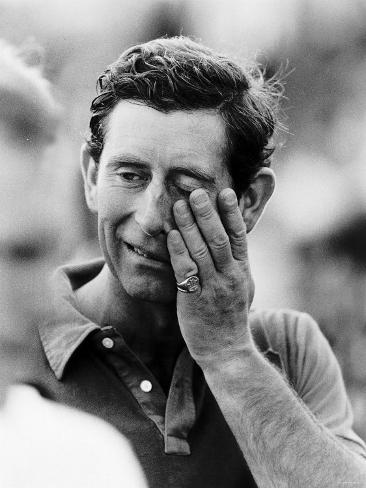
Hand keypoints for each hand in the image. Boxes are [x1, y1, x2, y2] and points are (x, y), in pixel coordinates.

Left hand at [167, 188, 254, 363]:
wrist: (226, 351)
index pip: (239, 237)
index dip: (232, 213)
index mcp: (242, 271)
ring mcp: (213, 288)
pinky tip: (170, 235)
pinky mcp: (194, 299)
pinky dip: (178, 251)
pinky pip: (186, 271)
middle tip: (197, 191)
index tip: (225, 192)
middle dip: (208, 213)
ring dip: (190, 226)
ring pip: (202, 251)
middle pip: (219, 238)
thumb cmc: (230, 316)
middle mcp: (230, 276)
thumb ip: (236, 263)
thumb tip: (231, 238)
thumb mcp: (242, 287)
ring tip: (180, 204)